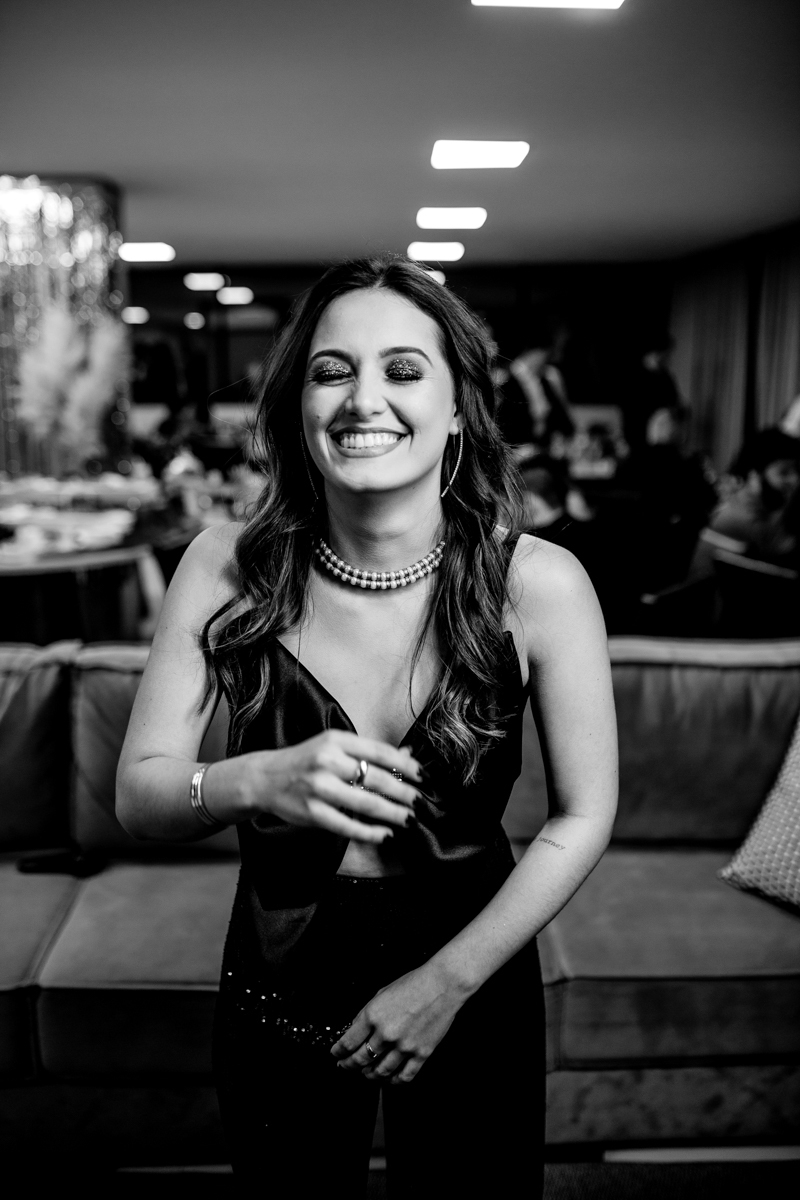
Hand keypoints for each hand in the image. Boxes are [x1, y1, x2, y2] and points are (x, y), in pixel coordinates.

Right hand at [235, 730, 421, 842]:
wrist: (264, 778)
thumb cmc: (306, 761)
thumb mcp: (334, 747)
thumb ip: (368, 752)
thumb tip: (408, 756)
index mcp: (336, 740)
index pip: (380, 751)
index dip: (405, 765)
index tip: (423, 776)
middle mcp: (328, 761)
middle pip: (377, 778)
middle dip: (404, 792)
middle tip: (421, 802)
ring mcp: (318, 788)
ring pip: (365, 803)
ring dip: (392, 813)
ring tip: (409, 819)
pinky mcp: (312, 813)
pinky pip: (347, 825)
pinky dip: (369, 832)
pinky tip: (385, 834)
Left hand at [330, 962, 467, 1083]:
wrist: (443, 985)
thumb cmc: (414, 984)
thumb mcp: (382, 993)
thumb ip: (367, 1013)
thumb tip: (354, 1031)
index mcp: (373, 1015)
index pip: (348, 1042)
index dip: (338, 1052)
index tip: (336, 1055)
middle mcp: (386, 1033)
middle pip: (360, 1060)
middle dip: (348, 1066)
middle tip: (344, 1066)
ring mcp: (404, 1046)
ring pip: (380, 1072)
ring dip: (369, 1075)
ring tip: (365, 1074)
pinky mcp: (421, 1054)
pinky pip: (403, 1076)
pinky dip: (393, 1081)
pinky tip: (388, 1079)